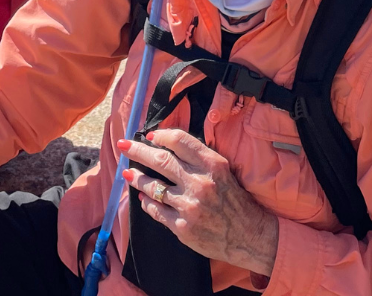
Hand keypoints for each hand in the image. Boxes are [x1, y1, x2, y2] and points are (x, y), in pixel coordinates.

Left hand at [120, 129, 278, 277]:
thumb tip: (168, 145)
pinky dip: (147, 202)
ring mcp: (189, 205)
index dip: (162, 135)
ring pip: (153, 186)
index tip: (151, 135)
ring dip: (137, 178)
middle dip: (138, 151)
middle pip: (161, 160)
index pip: (180, 141)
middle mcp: (200, 182)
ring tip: (128, 174)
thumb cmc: (234, 200)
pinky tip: (143, 198)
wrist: (248, 235)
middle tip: (123, 145)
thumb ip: (199, 158)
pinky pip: (156, 210)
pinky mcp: (182, 227)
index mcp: (212, 164)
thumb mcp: (223, 170)